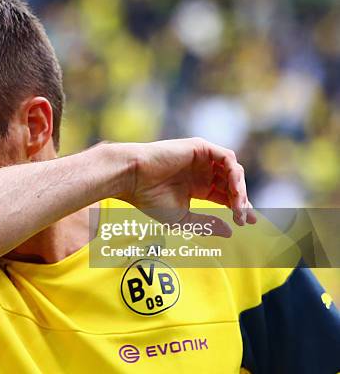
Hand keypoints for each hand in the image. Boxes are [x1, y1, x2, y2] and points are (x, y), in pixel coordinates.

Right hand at [117, 138, 256, 236]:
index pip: (225, 196)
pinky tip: (233, 189)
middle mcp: (203, 171)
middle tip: (244, 217)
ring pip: (233, 171)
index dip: (237, 208)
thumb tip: (230, 232)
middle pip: (232, 184)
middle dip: (241, 201)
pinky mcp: (201, 147)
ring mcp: (202, 159)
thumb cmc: (150, 198)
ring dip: (239, 189)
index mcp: (198, 187)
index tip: (245, 223)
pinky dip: (234, 172)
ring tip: (238, 206)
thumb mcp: (182, 218)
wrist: (133, 178)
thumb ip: (206, 223)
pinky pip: (227, 157)